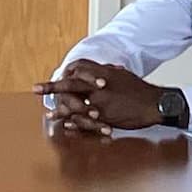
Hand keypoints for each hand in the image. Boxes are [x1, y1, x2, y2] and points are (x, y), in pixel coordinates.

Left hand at [34, 60, 162, 135]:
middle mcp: (100, 85)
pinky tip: (66, 124)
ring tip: (50, 115)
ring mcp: (101, 101)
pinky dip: (74, 122)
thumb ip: (110, 72)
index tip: (55, 74)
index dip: (65, 72)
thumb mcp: (123, 76)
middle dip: (51, 87)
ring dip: (60, 110)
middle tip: (36, 88)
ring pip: (74, 104)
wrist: (155, 103)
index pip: (79, 68)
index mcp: (104, 73)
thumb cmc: (140, 90)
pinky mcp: (105, 116)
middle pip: (70, 84)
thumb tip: (106, 68)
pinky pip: (84, 119)